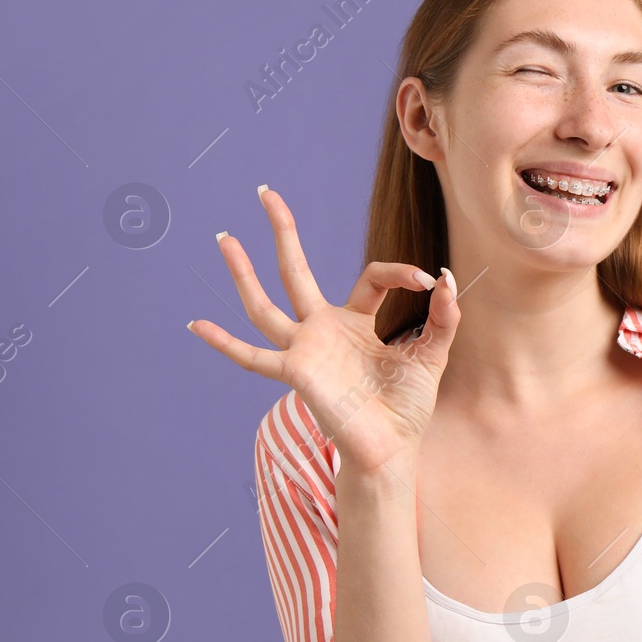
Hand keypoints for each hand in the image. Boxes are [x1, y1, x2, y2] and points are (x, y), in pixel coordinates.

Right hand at [188, 185, 460, 475]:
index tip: (428, 279)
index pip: (372, 277)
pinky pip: (253, 357)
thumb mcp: (432, 354)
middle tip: (266, 192)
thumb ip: (443, 317)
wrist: (392, 448)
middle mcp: (325, 330)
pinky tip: (195, 326)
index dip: (400, 272)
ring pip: (265, 305)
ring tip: (225, 237)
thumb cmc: (407, 407)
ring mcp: (306, 349)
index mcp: (358, 322)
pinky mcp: (297, 372)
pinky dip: (224, 343)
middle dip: (282, 232)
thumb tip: (447, 277)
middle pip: (296, 271)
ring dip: (244, 272)